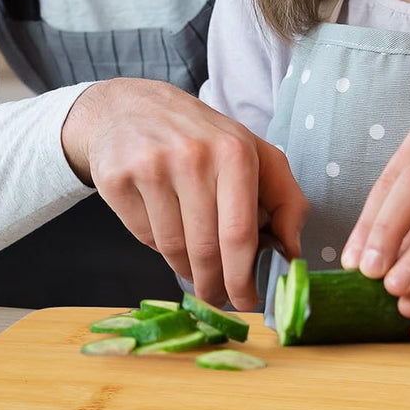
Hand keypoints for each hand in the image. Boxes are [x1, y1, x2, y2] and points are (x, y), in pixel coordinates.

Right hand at [61, 78, 308, 309]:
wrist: (132, 107)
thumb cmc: (203, 138)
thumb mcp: (254, 153)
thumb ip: (286, 199)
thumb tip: (293, 252)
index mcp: (235, 150)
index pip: (239, 233)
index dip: (243, 279)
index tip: (246, 302)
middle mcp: (193, 156)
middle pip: (205, 249)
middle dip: (215, 284)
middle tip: (218, 297)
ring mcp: (151, 166)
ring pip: (173, 249)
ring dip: (187, 269)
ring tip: (194, 264)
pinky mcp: (116, 178)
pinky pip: (144, 237)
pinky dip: (158, 245)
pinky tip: (165, 227)